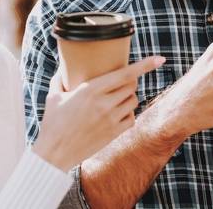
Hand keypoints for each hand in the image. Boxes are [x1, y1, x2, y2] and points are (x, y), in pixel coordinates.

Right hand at [33, 56, 165, 170]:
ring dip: (129, 96)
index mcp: (90, 90)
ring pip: (133, 101)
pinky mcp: (113, 133)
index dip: (144, 65)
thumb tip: (62, 68)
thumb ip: (59, 79)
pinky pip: (131, 118)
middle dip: (130, 81)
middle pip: (131, 86)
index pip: (124, 74)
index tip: (160, 59)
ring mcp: (110, 119)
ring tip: (117, 97)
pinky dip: (128, 113)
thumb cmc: (52, 123)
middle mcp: (104, 104)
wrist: (54, 153)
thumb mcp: (53, 97)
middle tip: (122, 81)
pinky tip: (118, 113)